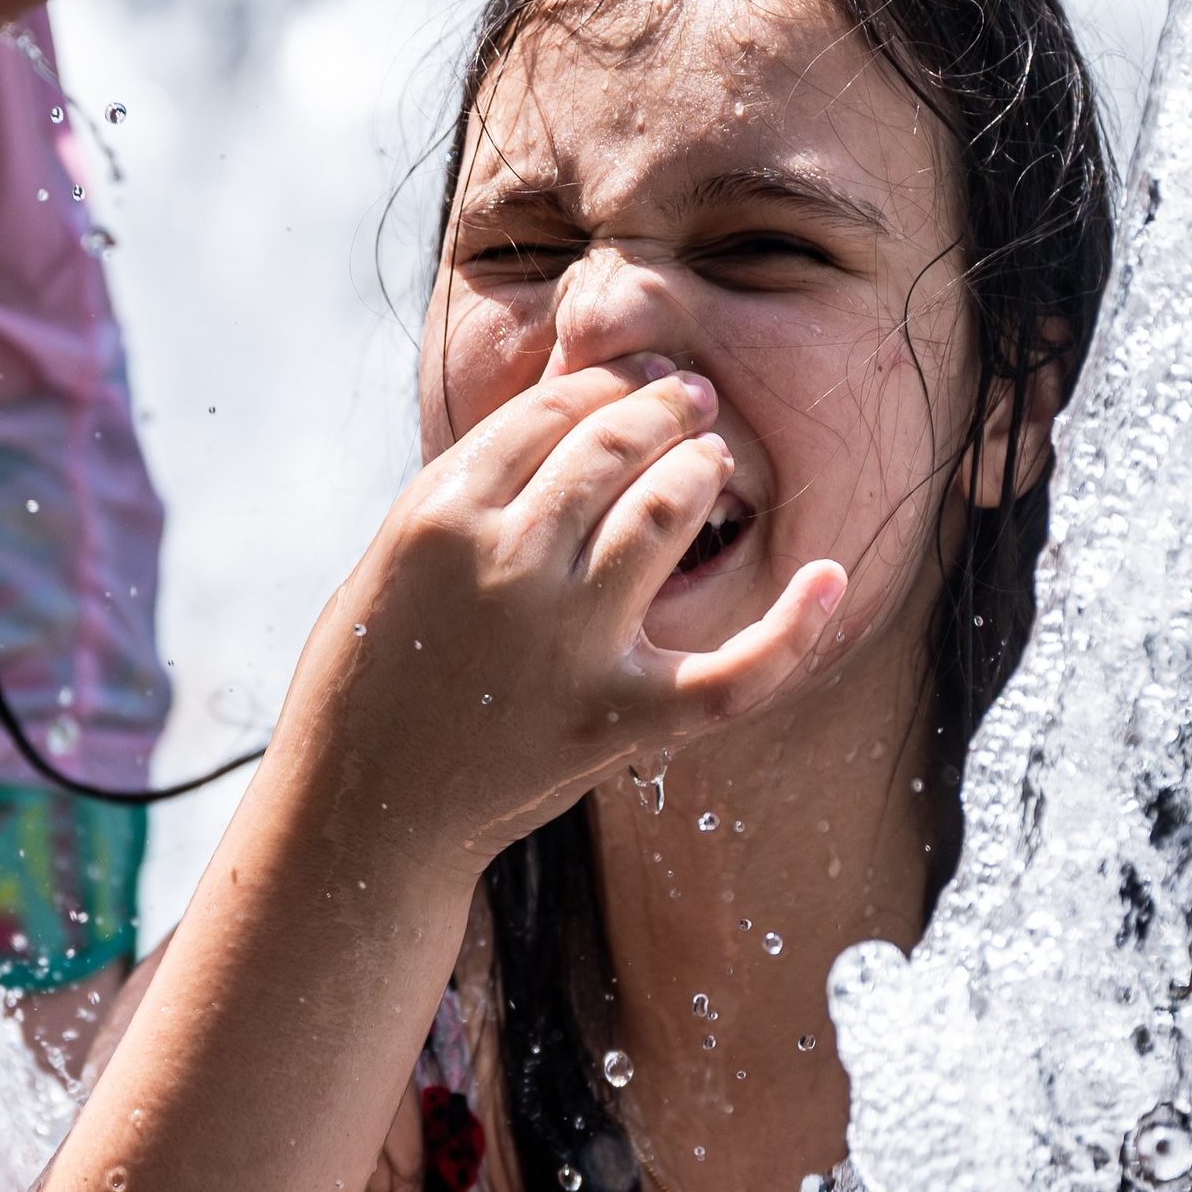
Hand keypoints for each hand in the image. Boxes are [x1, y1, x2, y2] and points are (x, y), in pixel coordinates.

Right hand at [282, 353, 846, 877]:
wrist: (361, 811)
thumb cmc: (371, 677)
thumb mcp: (392, 558)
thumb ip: (468, 489)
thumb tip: (562, 414)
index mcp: (441, 515)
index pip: (550, 412)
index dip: (605, 385)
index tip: (632, 380)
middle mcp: (508, 564)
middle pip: (613, 448)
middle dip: (663, 410)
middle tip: (690, 401)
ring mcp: (568, 642)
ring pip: (667, 512)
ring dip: (700, 470)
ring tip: (711, 461)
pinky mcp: (617, 720)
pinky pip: (733, 671)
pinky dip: (794, 627)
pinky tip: (829, 576)